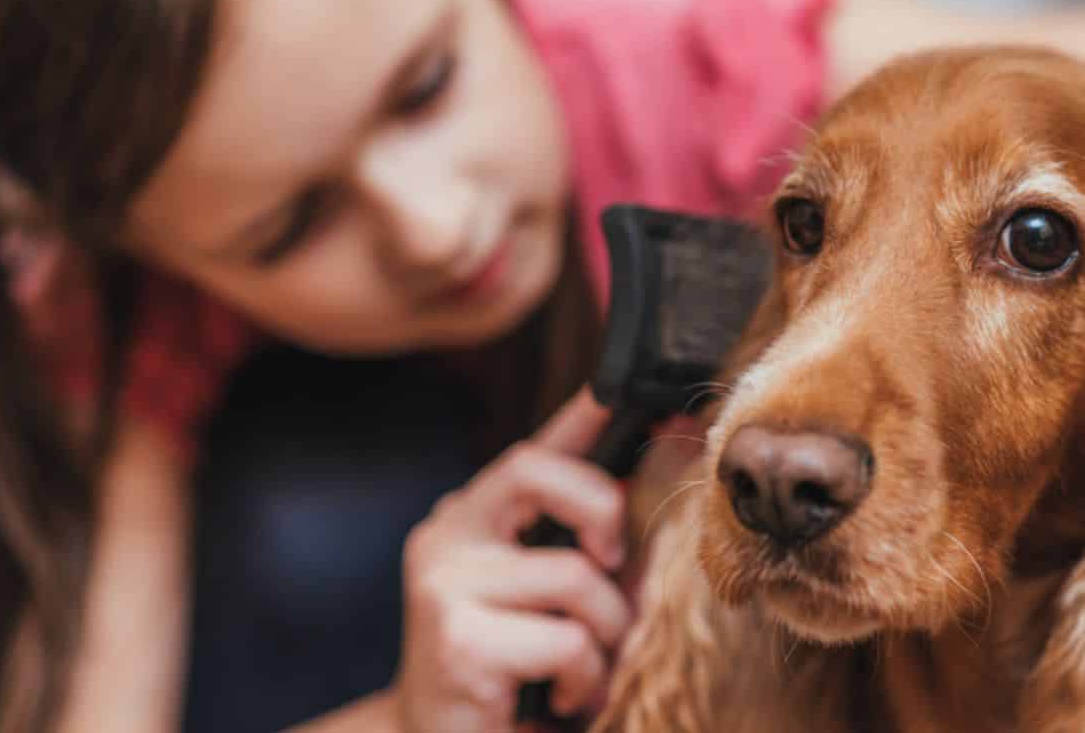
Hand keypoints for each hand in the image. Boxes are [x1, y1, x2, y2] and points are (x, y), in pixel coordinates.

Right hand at [396, 389, 629, 731]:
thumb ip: (580, 543)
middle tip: (611, 565)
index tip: (623, 385)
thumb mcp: (547, 596)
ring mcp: (444, 585)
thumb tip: (640, 484)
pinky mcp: (457, 641)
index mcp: (472, 517)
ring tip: (581, 669)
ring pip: (577, 576)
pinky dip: (584, 677)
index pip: (532, 448)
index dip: (581, 411)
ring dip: (606, 635)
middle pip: (539, 473)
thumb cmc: (508, 672)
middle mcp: (446, 536)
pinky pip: (568, 641)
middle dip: (603, 512)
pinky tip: (556, 699)